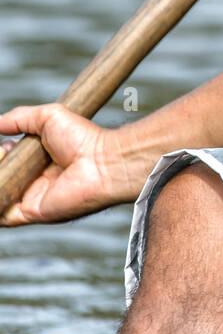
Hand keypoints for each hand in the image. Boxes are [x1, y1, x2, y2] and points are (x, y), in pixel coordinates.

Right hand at [0, 103, 137, 224]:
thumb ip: (20, 118)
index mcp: (39, 163)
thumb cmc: (83, 139)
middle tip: (4, 153)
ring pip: (0, 196)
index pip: (8, 162)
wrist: (101, 160)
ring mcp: (32, 199)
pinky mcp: (31, 213)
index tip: (7, 146)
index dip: (1, 154)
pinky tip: (0, 179)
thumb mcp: (48, 117)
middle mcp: (34, 183)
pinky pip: (2, 216)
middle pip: (3, 179)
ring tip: (2, 162)